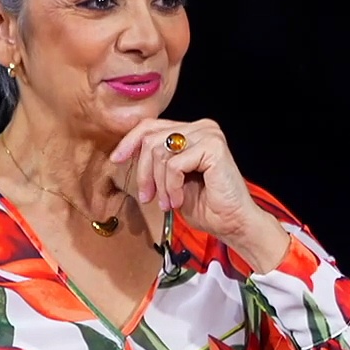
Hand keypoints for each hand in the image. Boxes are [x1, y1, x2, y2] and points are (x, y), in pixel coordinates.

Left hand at [109, 118, 289, 270]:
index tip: (116, 160)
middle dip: (143, 172)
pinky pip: (174, 165)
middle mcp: (202, 127)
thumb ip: (156, 162)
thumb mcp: (171, 180)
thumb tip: (126, 152)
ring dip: (159, 184)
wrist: (232, 223)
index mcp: (192, 131)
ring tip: (167, 202)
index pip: (151, 125)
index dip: (129, 142)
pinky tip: (178, 200)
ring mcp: (209, 134)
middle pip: (151, 138)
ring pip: (160, 152)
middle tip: (148, 197)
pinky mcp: (213, 146)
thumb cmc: (206, 206)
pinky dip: (171, 187)